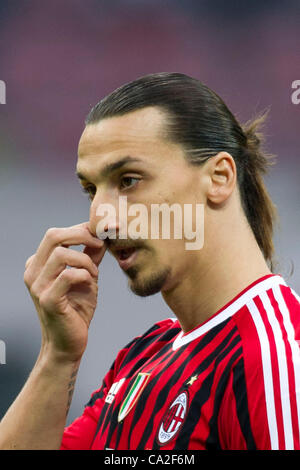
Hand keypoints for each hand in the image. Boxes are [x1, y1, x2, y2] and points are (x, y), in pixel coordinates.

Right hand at [24, 222, 106, 362]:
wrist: (68, 343)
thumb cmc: (76, 309)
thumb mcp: (86, 276)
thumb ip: (91, 255)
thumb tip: (104, 232)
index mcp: (38, 263)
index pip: (57, 233)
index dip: (82, 229)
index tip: (103, 232)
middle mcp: (33, 272)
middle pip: (53, 235)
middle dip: (82, 235)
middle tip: (100, 244)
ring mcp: (37, 286)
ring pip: (61, 254)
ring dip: (85, 260)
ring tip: (94, 273)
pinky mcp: (48, 300)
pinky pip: (68, 275)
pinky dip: (84, 274)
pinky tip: (90, 282)